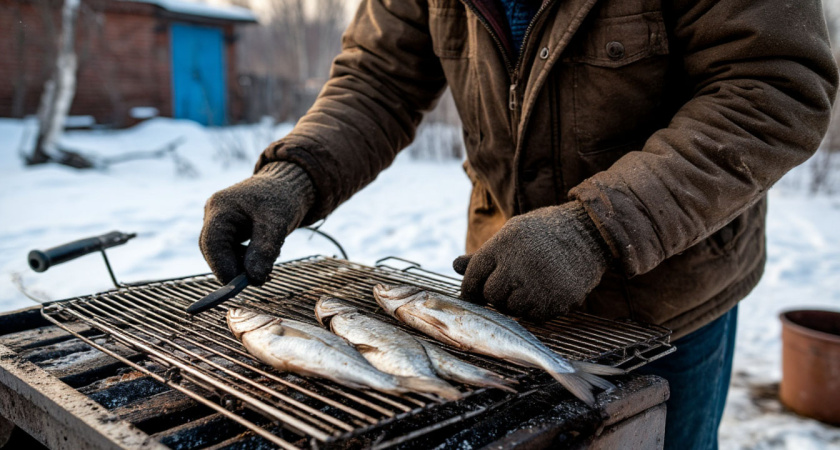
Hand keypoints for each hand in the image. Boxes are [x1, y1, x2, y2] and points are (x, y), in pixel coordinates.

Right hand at [199, 162, 313, 284]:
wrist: (288, 185)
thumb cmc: (282, 198)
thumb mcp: (276, 224)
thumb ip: (264, 251)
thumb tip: (253, 280)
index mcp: (220, 207)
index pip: (212, 244)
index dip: (222, 268)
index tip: (241, 284)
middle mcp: (214, 214)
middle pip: (214, 251)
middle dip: (235, 269)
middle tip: (261, 279)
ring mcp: (219, 222)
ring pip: (223, 254)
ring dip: (243, 266)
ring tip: (268, 267)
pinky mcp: (228, 230)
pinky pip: (231, 251)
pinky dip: (246, 259)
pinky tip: (264, 259)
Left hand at [453, 202, 610, 321]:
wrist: (590, 231)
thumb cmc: (544, 232)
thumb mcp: (511, 234)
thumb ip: (483, 255)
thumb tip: (455, 265)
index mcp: (503, 245)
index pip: (474, 276)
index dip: (470, 288)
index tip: (473, 294)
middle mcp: (518, 265)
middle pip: (491, 296)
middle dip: (495, 295)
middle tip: (509, 286)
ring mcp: (539, 285)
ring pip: (512, 309)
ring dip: (516, 303)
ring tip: (530, 286)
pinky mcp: (558, 300)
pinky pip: (535, 316)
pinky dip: (536, 310)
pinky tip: (544, 292)